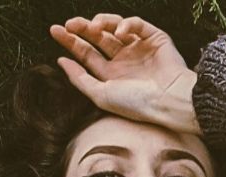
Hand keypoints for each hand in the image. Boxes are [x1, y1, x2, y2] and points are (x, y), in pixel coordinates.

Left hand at [48, 14, 199, 133]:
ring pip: (115, 27)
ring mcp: (139, 48)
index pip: (86, 53)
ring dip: (102, 22)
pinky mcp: (155, 38)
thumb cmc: (137, 104)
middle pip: (97, 38)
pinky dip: (127, 24)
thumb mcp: (101, 95)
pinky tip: (120, 32)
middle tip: (70, 24)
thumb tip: (60, 61)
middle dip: (82, 29)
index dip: (70, 41)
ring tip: (93, 26)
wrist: (170, 101)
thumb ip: (79, 79)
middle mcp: (124, 60)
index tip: (56, 30)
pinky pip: (138, 24)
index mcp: (111, 75)